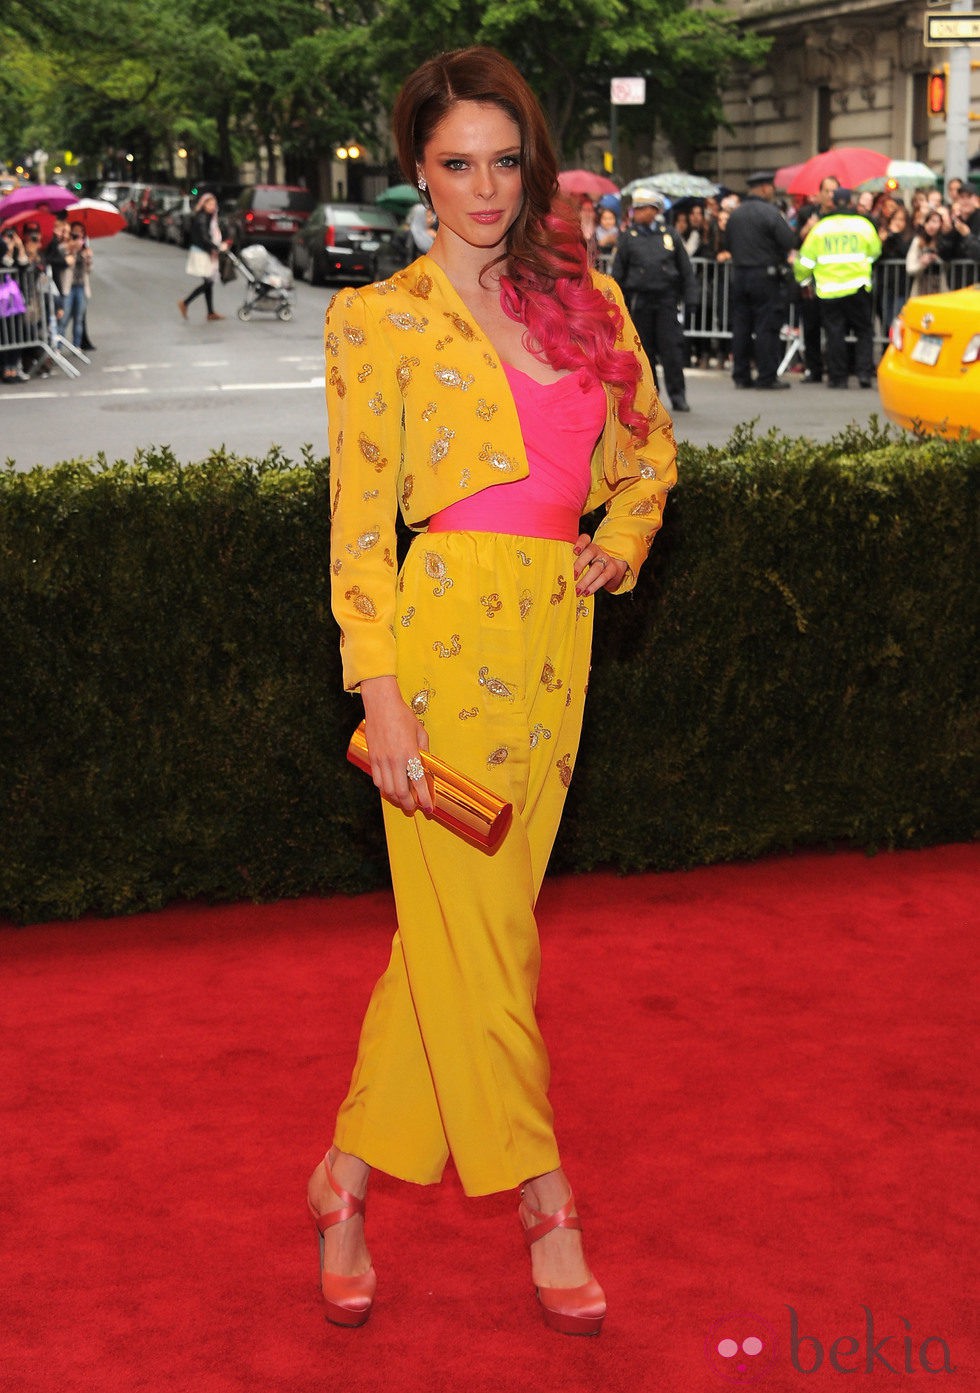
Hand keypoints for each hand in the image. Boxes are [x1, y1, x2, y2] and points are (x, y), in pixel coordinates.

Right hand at [360, 675, 432, 814]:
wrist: (381, 704)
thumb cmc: (402, 715)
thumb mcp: (420, 731)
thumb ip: (423, 749)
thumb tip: (425, 764)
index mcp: (410, 753)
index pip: (419, 783)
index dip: (425, 799)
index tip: (429, 808)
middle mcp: (395, 760)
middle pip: (401, 792)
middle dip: (409, 804)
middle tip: (414, 808)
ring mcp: (381, 760)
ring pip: (387, 790)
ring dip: (396, 799)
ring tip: (403, 800)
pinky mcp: (372, 758)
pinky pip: (377, 781)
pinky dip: (384, 789)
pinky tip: (390, 788)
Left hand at [572, 535, 627, 595]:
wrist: (612, 568)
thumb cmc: (590, 564)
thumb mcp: (582, 560)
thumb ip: (572, 562)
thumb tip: (558, 575)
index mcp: (587, 546)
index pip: (585, 539)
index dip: (580, 543)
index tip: (575, 551)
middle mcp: (597, 550)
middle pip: (590, 553)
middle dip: (580, 564)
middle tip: (572, 576)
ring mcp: (605, 559)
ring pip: (596, 568)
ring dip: (586, 580)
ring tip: (577, 590)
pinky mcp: (612, 570)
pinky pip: (603, 578)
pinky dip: (593, 586)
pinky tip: (586, 592)